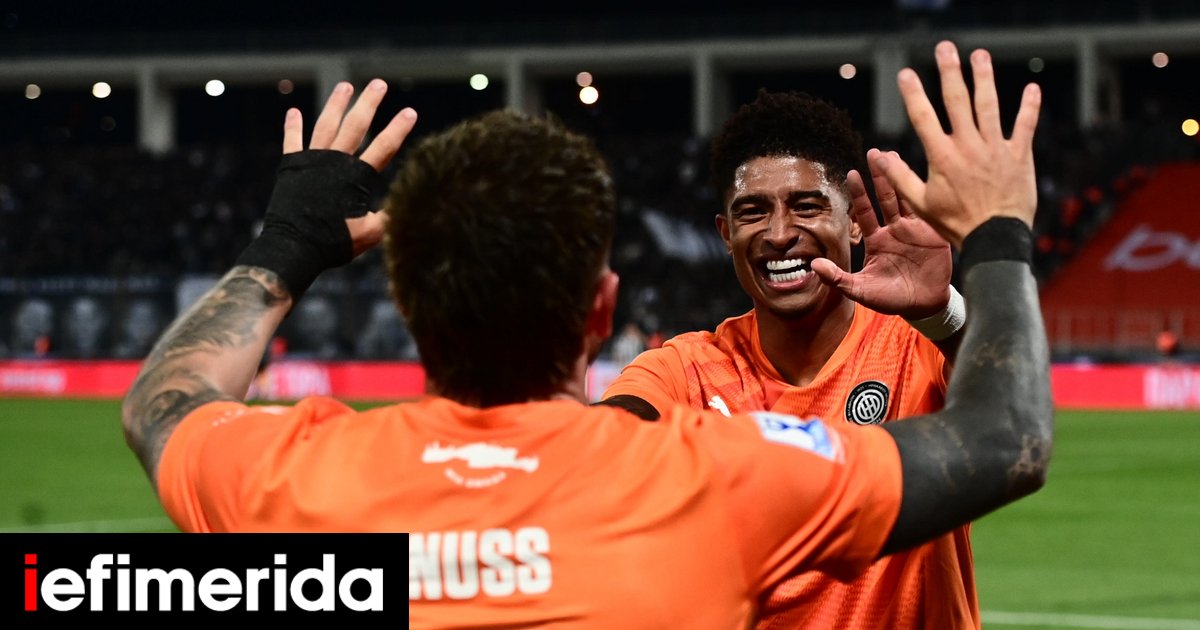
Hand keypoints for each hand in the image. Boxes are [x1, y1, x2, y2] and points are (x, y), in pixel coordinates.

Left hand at [282, 79, 417, 254]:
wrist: (295, 246)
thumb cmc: (335, 242)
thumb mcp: (370, 234)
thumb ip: (387, 217)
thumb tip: (404, 208)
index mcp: (357, 177)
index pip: (384, 147)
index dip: (398, 129)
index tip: (410, 112)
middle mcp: (335, 162)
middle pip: (356, 126)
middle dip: (370, 103)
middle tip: (380, 84)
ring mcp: (312, 161)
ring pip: (327, 125)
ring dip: (337, 104)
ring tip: (346, 86)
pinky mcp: (292, 167)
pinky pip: (293, 141)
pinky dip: (293, 127)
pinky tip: (293, 111)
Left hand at [811, 148, 951, 318]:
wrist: (924, 306)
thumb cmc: (891, 298)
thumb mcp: (861, 290)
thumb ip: (837, 278)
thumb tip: (813, 265)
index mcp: (876, 239)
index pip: (865, 212)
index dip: (859, 194)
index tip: (851, 174)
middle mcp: (894, 229)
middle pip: (886, 197)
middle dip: (881, 175)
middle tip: (875, 153)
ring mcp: (915, 228)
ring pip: (907, 197)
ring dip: (902, 177)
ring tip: (895, 155)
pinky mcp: (933, 232)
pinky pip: (929, 209)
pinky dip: (927, 192)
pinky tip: (926, 175)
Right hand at [878, 41, 1040, 247]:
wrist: (995, 237)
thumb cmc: (956, 223)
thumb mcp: (921, 203)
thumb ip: (899, 176)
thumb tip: (878, 155)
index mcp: (942, 157)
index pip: (923, 117)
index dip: (913, 93)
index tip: (906, 73)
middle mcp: (968, 146)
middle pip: (957, 100)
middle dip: (950, 72)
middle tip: (945, 48)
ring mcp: (995, 148)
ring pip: (989, 105)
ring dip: (984, 77)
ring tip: (979, 55)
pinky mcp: (1019, 155)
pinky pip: (1025, 125)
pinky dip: (1029, 107)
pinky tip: (1032, 88)